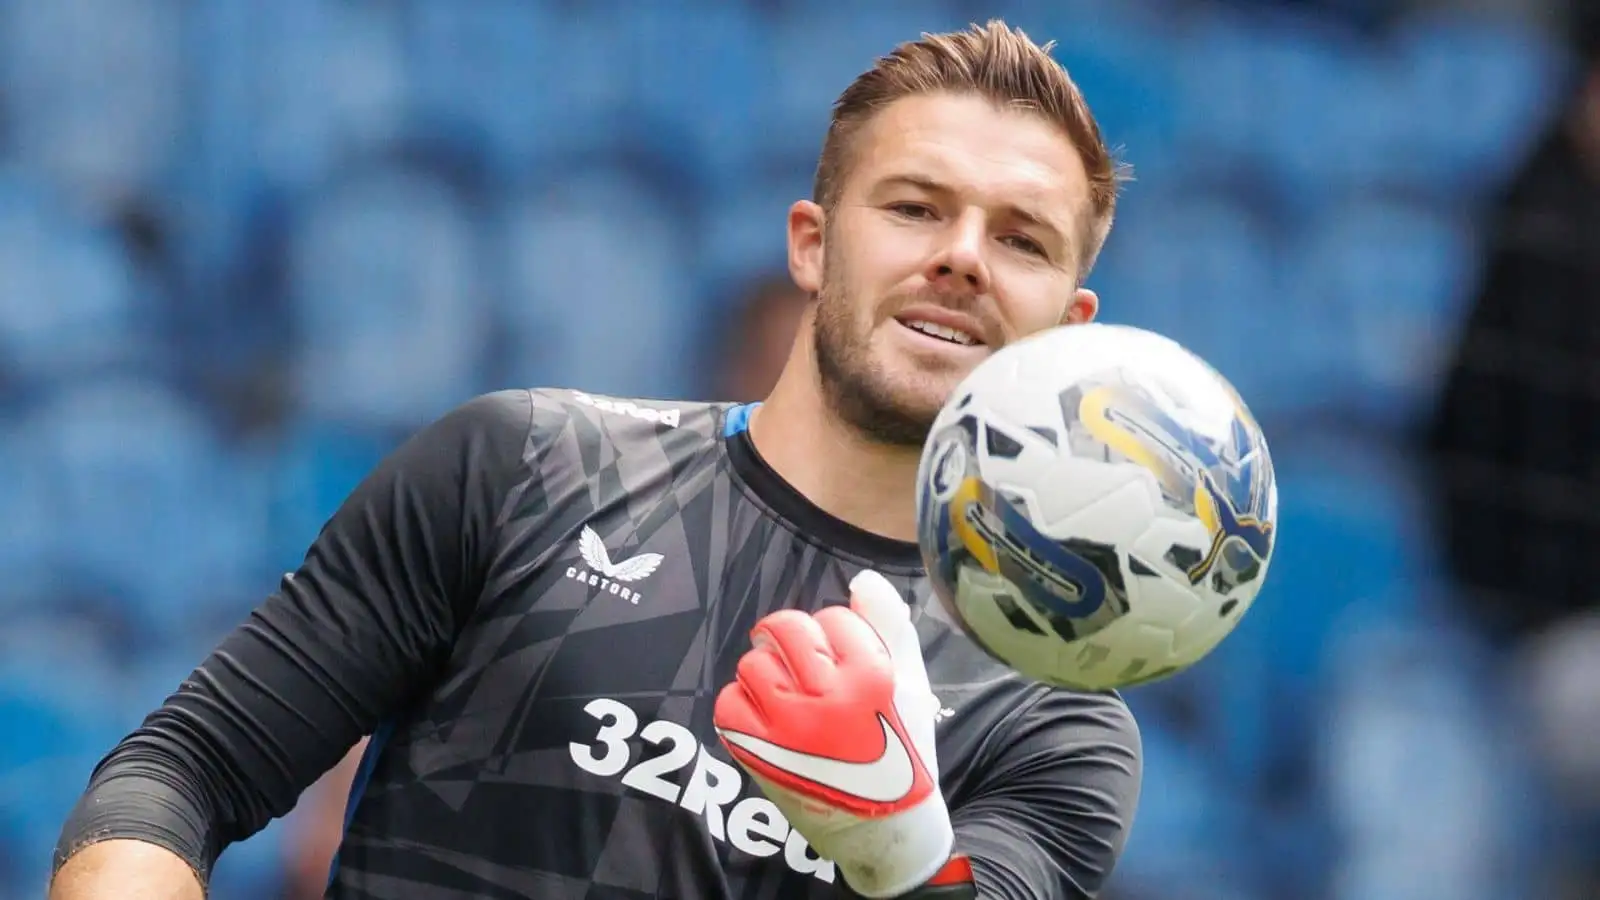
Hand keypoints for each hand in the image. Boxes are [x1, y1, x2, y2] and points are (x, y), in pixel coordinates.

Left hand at [714, 570, 953, 897]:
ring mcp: (790, 726)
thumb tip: (862, 580)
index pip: (833, 617)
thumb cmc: (899, 748)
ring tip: (784, 693)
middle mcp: (830, 698)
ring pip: (754, 663)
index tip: (840, 658)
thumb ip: (890, 625)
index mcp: (873, 676)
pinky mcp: (758, 752)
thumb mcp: (911, 683)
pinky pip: (730, 703)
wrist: (882, 826)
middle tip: (794, 656)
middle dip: (788, 636)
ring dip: (766, 672)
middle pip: (786, 629)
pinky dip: (743, 705)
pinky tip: (766, 719)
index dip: (835, 633)